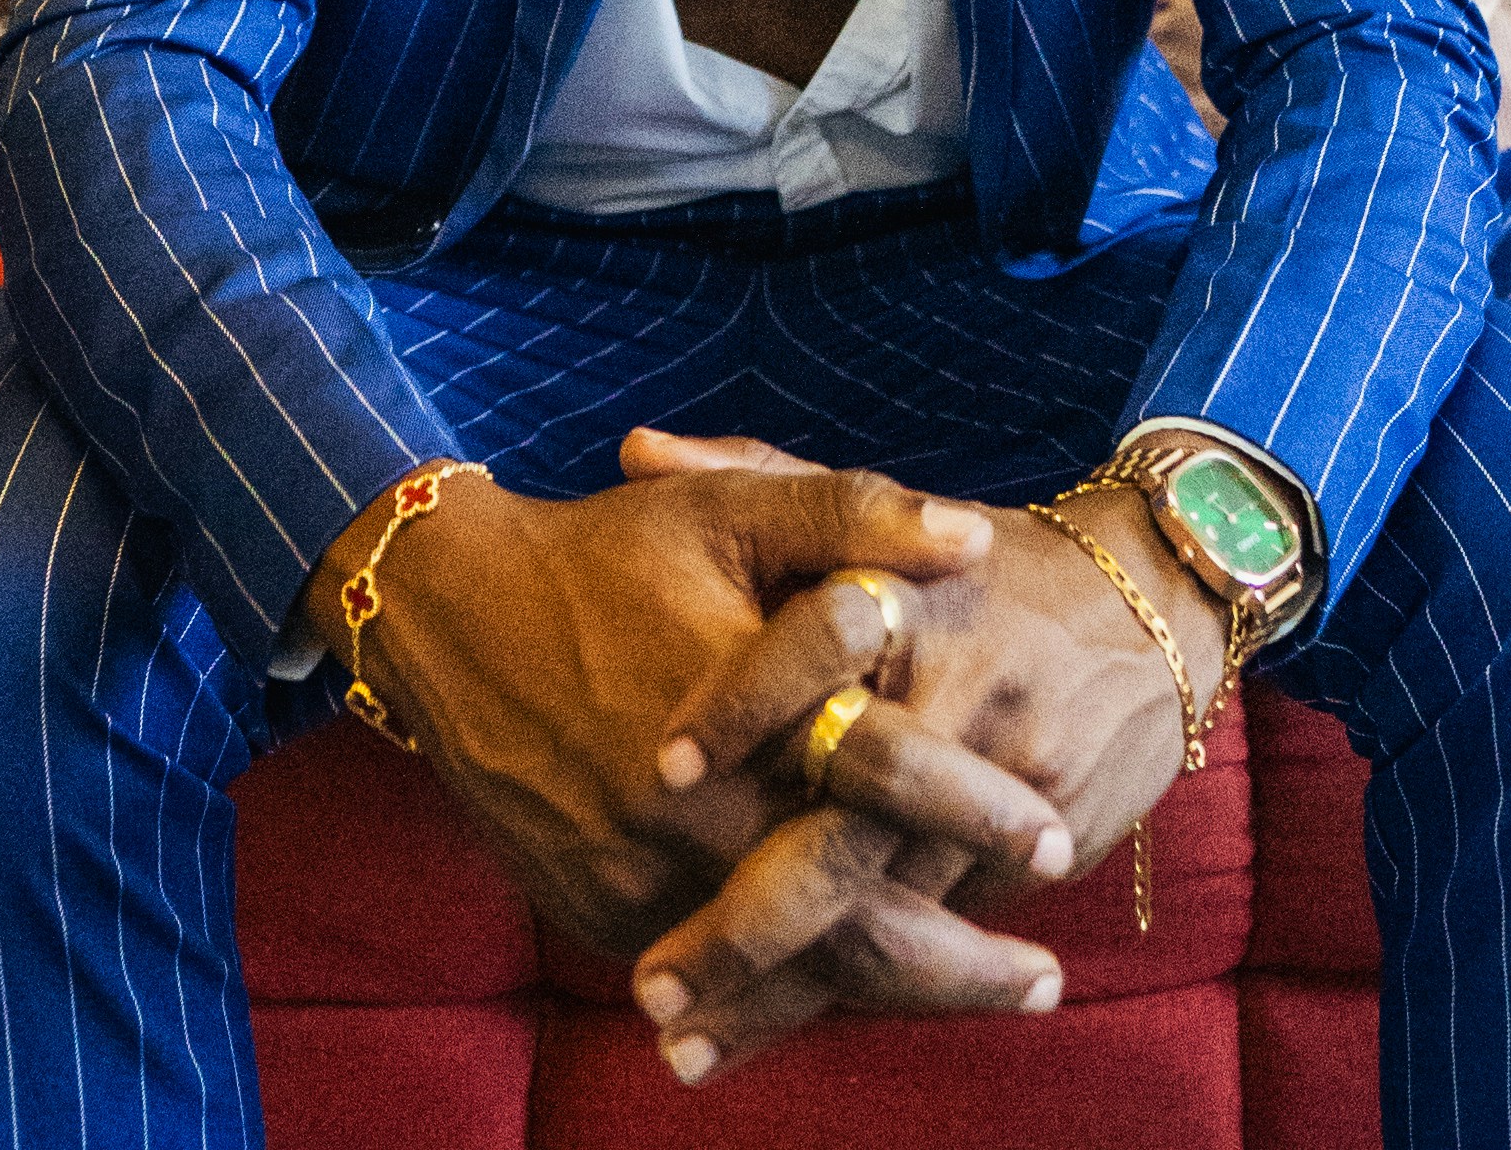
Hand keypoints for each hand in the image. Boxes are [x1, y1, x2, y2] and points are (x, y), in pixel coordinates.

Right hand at [301, 455, 1072, 976]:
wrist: (453, 620)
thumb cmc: (609, 553)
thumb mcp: (731, 509)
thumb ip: (856, 513)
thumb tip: (977, 536)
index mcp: (744, 716)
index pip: (885, 776)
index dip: (975, 809)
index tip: (1056, 836)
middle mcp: (694, 819)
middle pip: (850, 916)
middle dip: (957, 961)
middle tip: (1045, 979)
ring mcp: (643, 883)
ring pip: (788, 969)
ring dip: (893, 994)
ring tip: (984, 1000)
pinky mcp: (605, 916)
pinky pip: (715, 975)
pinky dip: (793, 993)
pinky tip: (863, 989)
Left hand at [622, 430, 1229, 1084]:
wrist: (1154, 604)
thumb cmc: (980, 559)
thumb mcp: (877, 505)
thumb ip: (757, 477)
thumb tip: (633, 450)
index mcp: (910, 599)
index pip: (819, 648)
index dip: (742, 705)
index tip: (662, 768)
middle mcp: (957, 700)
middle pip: (847, 829)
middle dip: (746, 921)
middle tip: (651, 985)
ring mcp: (1002, 790)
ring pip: (884, 911)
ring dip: (785, 990)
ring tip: (685, 1044)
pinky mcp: (1038, 851)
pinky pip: (933, 932)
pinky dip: (857, 985)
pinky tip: (773, 1029)